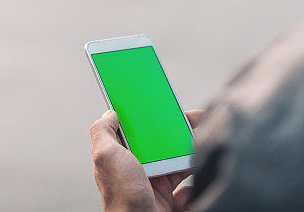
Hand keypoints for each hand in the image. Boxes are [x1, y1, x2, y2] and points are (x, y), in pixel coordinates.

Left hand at [90, 109, 204, 211]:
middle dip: (177, 133)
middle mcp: (138, 169)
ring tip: (201, 144)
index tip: (164, 105)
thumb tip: (109, 113)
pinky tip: (194, 175)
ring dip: (190, 153)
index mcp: (122, 156)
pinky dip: (193, 181)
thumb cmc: (123, 197)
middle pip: (161, 143)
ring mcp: (155, 184)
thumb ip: (103, 132)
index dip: (149, 117)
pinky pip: (187, 186)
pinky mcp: (169, 199)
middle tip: (194, 122)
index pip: (136, 130)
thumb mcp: (105, 156)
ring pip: (177, 162)